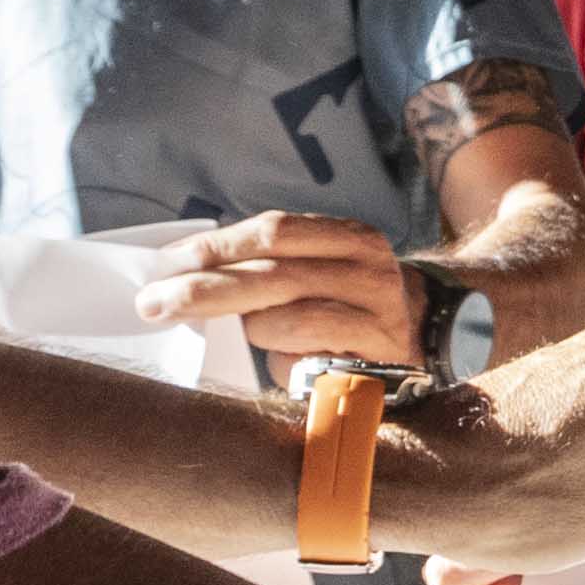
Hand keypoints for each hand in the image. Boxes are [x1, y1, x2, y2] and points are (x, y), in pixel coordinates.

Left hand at [141, 208, 432, 369]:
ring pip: (283, 310)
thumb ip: (270, 271)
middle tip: (154, 302)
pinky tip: (276, 354)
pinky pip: (306, 351)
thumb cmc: (351, 311)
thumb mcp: (320, 275)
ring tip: (243, 332)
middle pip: (270, 266)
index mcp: (349, 236)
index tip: (166, 264)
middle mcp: (367, 265)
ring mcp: (375, 311)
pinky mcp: (374, 354)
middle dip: (202, 286)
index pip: (272, 230)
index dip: (215, 246)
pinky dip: (278, 352)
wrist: (430, 343)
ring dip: (245, 324)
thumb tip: (187, 282)